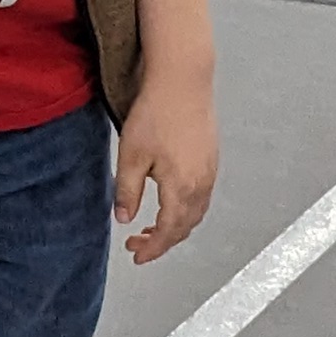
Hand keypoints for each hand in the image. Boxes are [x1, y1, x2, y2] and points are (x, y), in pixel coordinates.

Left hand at [113, 75, 218, 264]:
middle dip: (162, 241)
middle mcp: (201, 184)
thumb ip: (127, 192)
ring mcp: (210, 171)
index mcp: (181, 187)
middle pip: (185, 227)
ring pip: (195, 213)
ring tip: (151, 226)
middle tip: (137, 243)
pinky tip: (168, 201)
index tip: (137, 256)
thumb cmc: (157, 112)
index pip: (168, 232)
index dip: (152, 249)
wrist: (183, 80)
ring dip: (175, 226)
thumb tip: (124, 218)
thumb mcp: (131, 156)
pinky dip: (185, 209)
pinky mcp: (211, 158)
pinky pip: (201, 197)